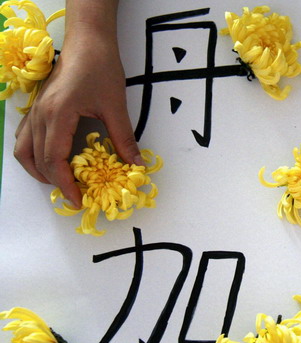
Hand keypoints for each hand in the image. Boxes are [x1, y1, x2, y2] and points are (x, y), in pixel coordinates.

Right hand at [13, 0, 140, 207]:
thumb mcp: (116, 107)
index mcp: (58, 116)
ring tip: (61, 182)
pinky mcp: (38, 108)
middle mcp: (40, 116)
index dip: (65, 185)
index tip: (78, 201)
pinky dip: (34, 155)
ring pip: (24, 150)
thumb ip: (123, 138)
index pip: (54, 161)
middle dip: (54, 183)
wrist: (88, 42)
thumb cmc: (101, 69)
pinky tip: (51, 160)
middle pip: (37, 160)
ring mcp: (36, 111)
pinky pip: (25, 138)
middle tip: (76, 195)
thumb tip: (136, 165)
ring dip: (38, 171)